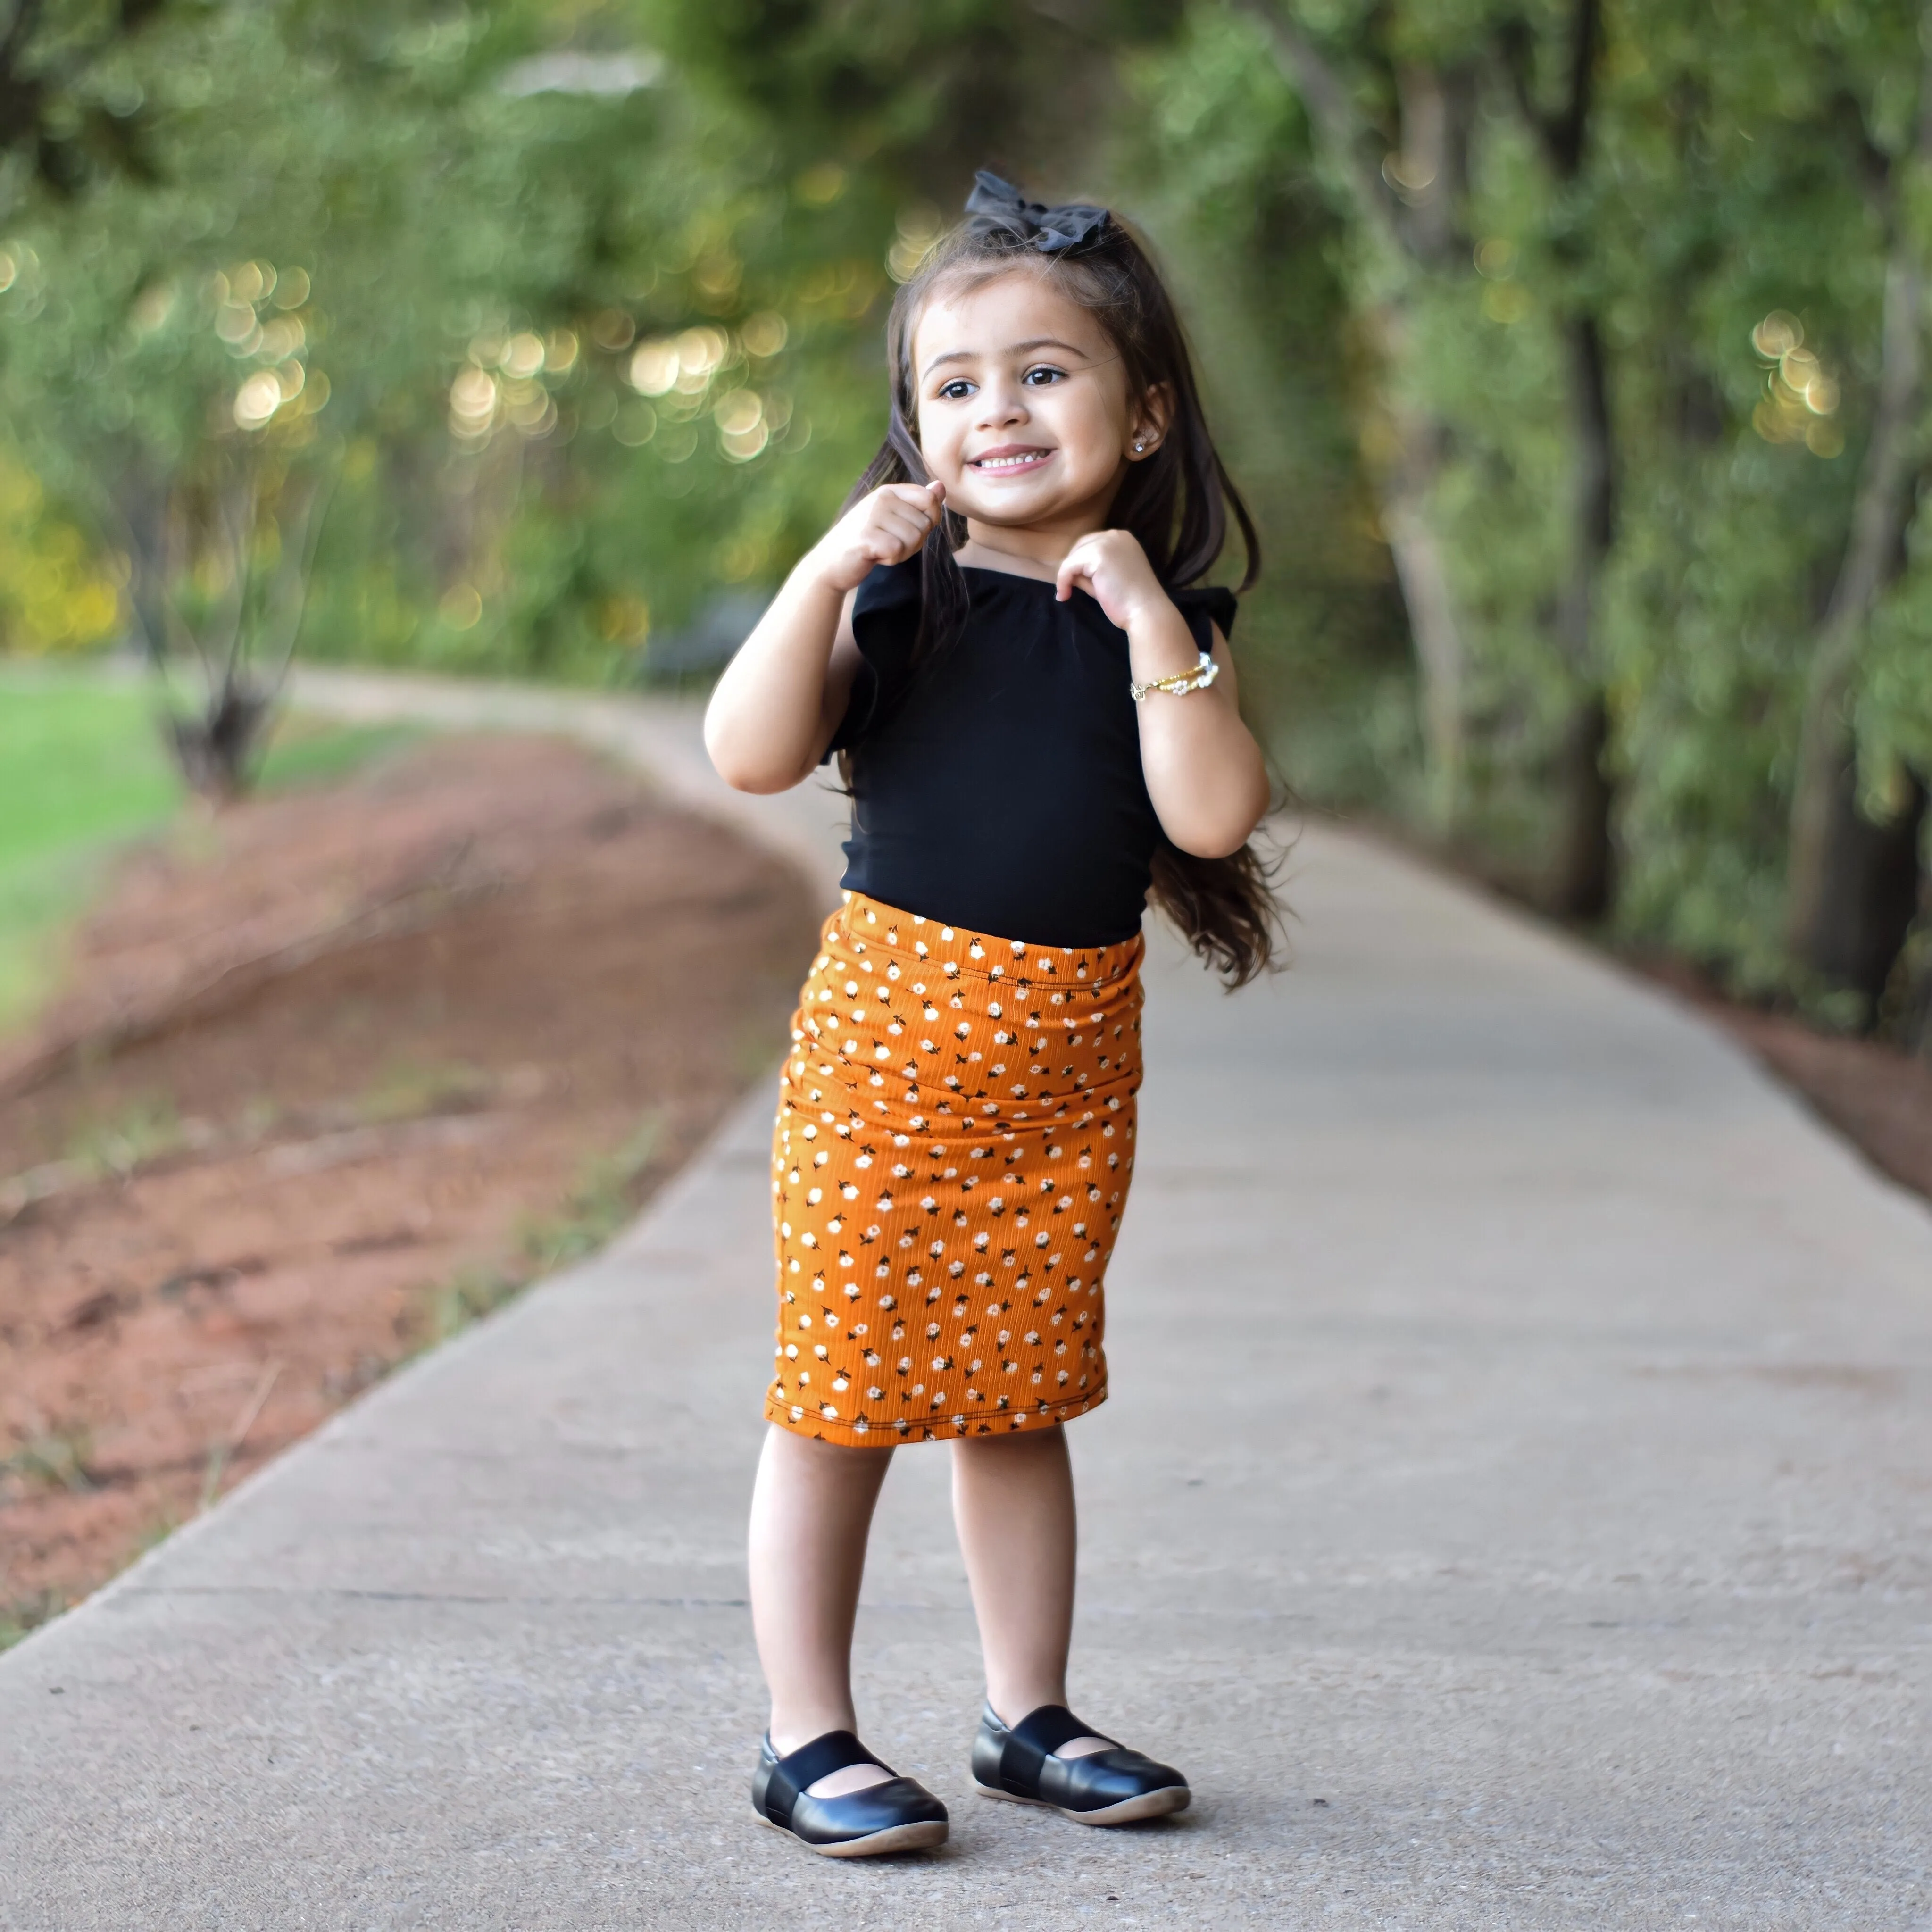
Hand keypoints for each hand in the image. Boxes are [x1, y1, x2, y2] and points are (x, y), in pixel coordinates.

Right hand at [809, 481, 945, 593]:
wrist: (830, 562)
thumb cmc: (866, 540)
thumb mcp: (892, 517)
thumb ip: (917, 503)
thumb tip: (941, 486)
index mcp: (889, 491)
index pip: (929, 498)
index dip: (931, 519)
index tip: (913, 529)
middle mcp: (881, 498)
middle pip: (924, 524)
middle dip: (914, 542)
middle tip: (889, 544)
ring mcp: (872, 516)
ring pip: (914, 538)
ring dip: (902, 552)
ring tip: (881, 549)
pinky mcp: (866, 536)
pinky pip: (897, 550)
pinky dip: (890, 560)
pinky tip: (875, 556)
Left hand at [1054, 529, 1165, 632]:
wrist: (1146, 611)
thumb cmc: (1130, 601)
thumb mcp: (1107, 580)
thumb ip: (1090, 572)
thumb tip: (1070, 573)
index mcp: (1122, 539)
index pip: (1091, 544)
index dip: (1079, 562)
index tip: (1074, 582)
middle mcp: (1115, 535)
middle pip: (1080, 545)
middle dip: (1071, 566)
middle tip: (1068, 588)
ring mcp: (1107, 542)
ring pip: (1074, 556)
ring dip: (1066, 575)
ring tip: (1067, 594)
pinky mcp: (1098, 555)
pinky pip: (1069, 566)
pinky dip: (1063, 580)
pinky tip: (1064, 595)